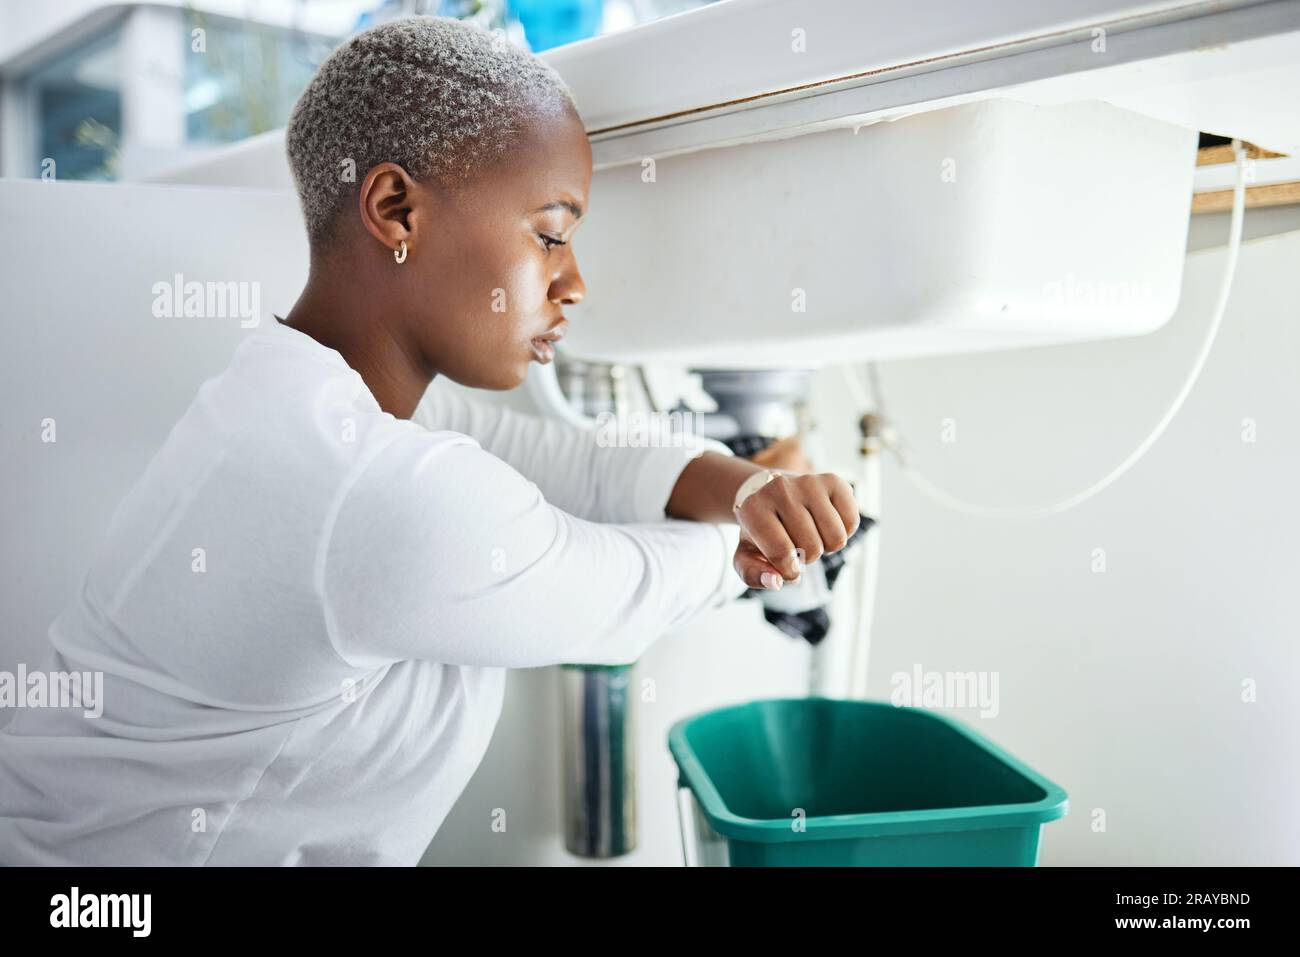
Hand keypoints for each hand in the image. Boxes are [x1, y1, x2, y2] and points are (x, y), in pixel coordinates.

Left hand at [731, 472, 858, 588]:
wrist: (771, 494)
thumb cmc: (761, 531)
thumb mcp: (747, 555)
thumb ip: (753, 575)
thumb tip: (776, 582)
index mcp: (752, 508)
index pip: (781, 553)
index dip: (789, 571)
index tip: (787, 567)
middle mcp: (779, 489)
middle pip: (812, 548)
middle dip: (808, 557)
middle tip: (798, 544)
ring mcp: (808, 482)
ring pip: (836, 538)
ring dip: (827, 546)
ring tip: (812, 534)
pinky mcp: (833, 481)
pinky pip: (852, 522)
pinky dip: (844, 532)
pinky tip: (826, 524)